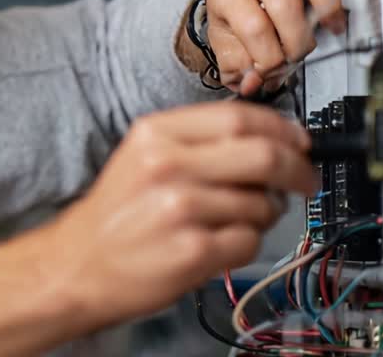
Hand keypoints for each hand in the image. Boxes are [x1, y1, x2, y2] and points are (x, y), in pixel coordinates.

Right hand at [45, 101, 316, 329]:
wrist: (78, 265)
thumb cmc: (117, 214)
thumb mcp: (143, 156)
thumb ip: (200, 141)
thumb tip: (273, 140)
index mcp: (156, 134)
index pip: (239, 117)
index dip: (282, 129)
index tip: (300, 142)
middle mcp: (167, 165)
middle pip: (263, 155)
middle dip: (297, 170)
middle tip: (305, 181)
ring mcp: (180, 208)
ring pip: (262, 203)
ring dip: (264, 215)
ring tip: (232, 222)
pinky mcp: (192, 250)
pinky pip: (250, 241)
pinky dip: (246, 245)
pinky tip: (218, 245)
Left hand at [206, 0, 375, 96]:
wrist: (235, 17)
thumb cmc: (234, 32)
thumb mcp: (227, 57)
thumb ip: (239, 72)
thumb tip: (255, 82)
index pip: (255, 25)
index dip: (268, 58)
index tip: (268, 72)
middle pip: (286, 2)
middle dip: (294, 43)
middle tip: (293, 58)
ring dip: (325, 8)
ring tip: (329, 30)